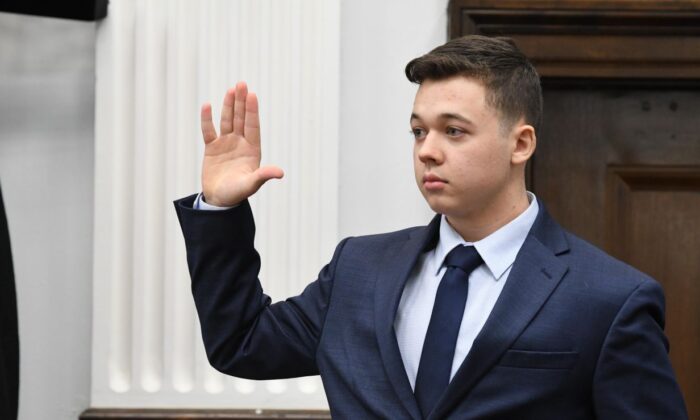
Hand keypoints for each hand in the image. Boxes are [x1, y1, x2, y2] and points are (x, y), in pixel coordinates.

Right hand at [200, 82, 283, 206]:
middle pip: (241, 119)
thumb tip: (280, 173)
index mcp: (252, 150)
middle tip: (242, 83)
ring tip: (231, 89)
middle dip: (241, 102)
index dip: (252, 111)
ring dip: (229, 105)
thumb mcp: (251, 184)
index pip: (252, 126)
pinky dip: (207, 119)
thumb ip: (263, 176)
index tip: (252, 95)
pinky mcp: (212, 148)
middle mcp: (240, 143)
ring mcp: (226, 144)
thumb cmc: (237, 194)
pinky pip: (209, 131)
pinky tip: (207, 105)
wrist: (220, 201)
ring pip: (227, 121)